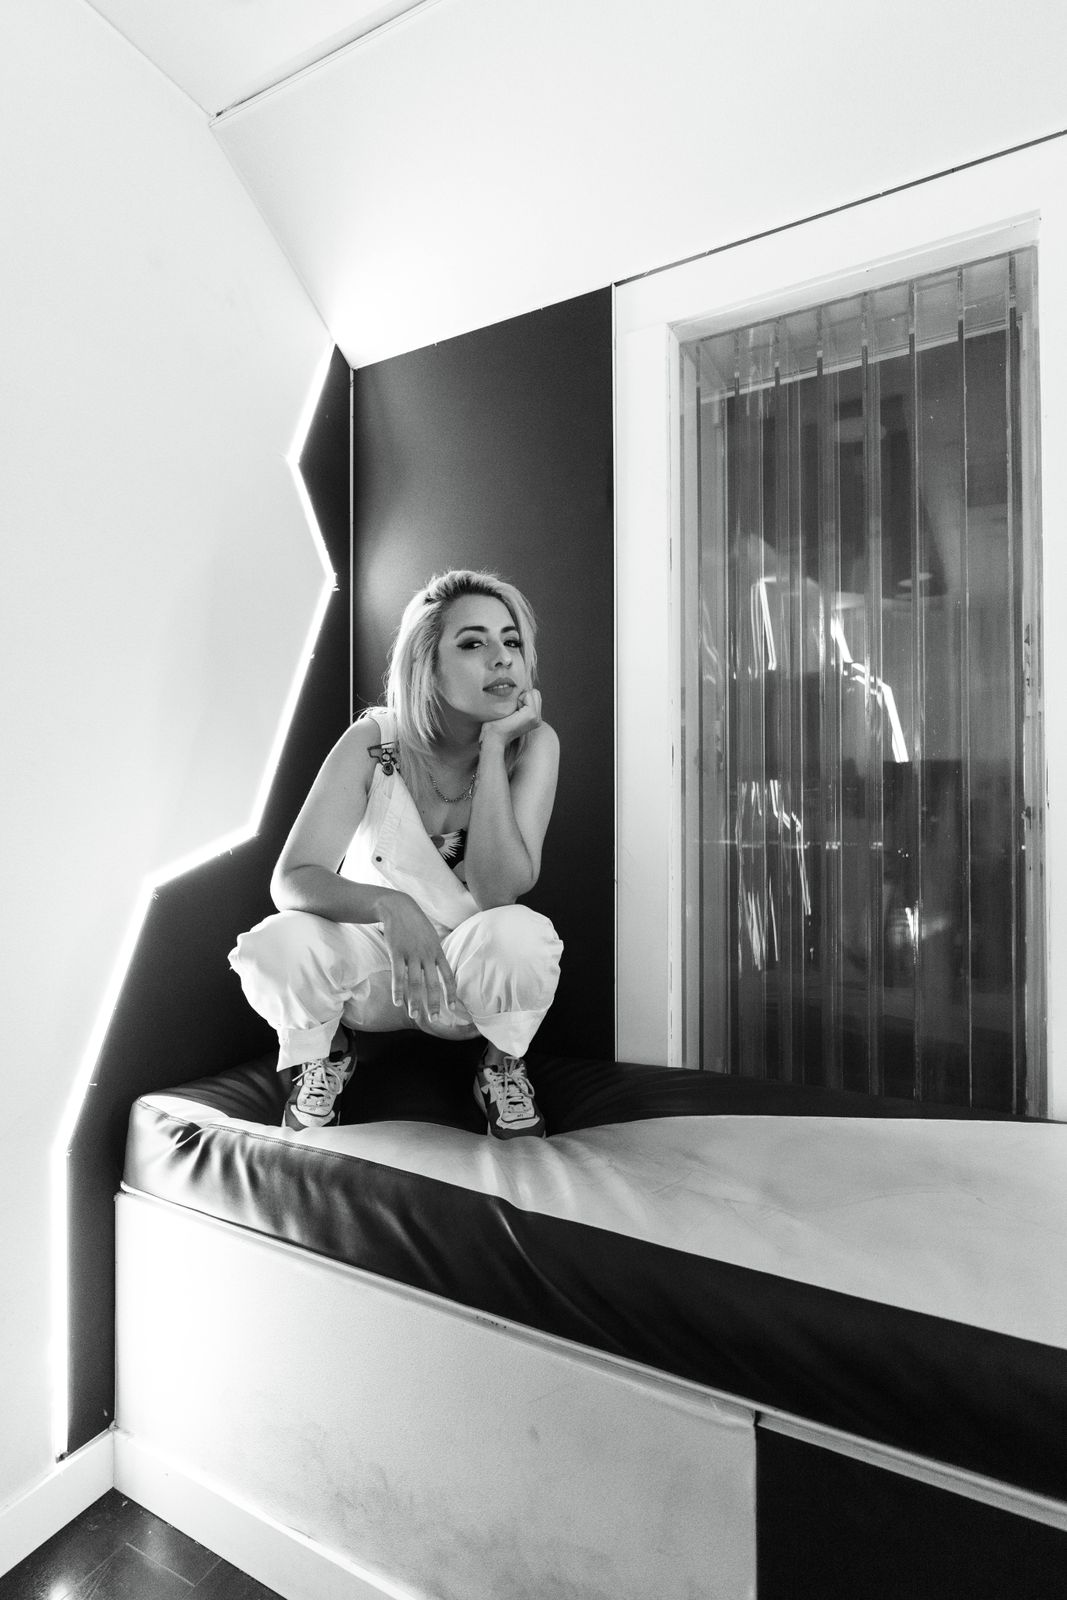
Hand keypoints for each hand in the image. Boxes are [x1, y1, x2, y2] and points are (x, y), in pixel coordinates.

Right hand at [378, 893, 457, 1020]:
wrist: (398, 907)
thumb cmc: (416, 924)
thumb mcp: (431, 937)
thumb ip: (435, 954)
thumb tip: (441, 969)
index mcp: (437, 952)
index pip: (448, 976)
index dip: (451, 993)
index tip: (453, 1008)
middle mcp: (427, 955)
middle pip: (433, 983)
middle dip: (434, 1003)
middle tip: (434, 1019)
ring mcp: (412, 954)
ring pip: (415, 983)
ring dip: (415, 1001)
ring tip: (415, 1016)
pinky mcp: (397, 952)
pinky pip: (398, 975)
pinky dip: (398, 990)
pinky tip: (397, 1002)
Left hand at [479, 689, 542, 747]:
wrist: (492, 737)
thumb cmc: (496, 724)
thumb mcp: (510, 710)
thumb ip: (518, 701)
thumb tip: (518, 686)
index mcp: (534, 718)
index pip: (534, 695)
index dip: (521, 697)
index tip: (512, 711)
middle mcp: (538, 719)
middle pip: (535, 693)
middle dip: (522, 696)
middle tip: (512, 711)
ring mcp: (536, 718)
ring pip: (533, 693)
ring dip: (520, 698)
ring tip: (512, 712)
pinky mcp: (532, 715)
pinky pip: (527, 695)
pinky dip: (518, 700)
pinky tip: (512, 712)